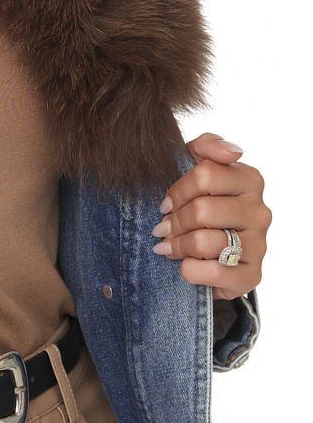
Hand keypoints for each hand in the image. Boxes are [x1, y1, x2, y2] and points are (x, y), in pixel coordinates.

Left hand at [152, 132, 270, 300]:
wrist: (209, 254)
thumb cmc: (199, 205)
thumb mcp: (194, 167)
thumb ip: (206, 147)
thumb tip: (231, 152)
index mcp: (249, 180)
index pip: (205, 175)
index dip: (177, 191)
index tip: (166, 204)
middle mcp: (260, 211)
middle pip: (202, 210)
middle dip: (174, 221)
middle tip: (162, 229)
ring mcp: (259, 245)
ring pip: (204, 242)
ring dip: (177, 246)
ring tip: (169, 247)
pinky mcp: (252, 275)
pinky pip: (211, 273)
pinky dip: (189, 270)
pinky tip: (185, 265)